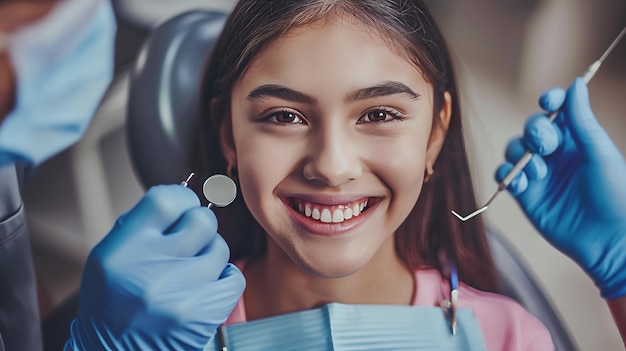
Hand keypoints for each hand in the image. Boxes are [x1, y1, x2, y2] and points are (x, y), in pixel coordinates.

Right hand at [65, 185, 245, 349]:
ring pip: (219, 249)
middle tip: (188, 243)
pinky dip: (223, 280)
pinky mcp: (201, 315)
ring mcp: (179, 293)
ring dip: (209, 257)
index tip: (182, 209)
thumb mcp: (111, 257)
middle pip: (202, 221)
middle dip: (199, 228)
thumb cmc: (114, 303)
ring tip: (190, 273)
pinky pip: (233, 278)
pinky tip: (205, 288)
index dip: (181, 199)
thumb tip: (185, 194)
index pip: (166, 199)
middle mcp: (149, 269)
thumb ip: (143, 225)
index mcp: (121, 250)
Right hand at [496, 78, 625, 298]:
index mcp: (577, 139)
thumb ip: (583, 120)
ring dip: (521, 156)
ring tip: (538, 174)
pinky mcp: (526, 194)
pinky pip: (506, 176)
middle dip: (535, 132)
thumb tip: (575, 84)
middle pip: (531, 128)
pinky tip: (523, 187)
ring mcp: (539, 173)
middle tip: (546, 147)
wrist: (607, 239)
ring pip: (514, 149)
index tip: (549, 102)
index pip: (558, 111)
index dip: (550, 102)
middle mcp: (556, 153)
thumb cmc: (615, 195)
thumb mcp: (599, 153)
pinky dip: (508, 177)